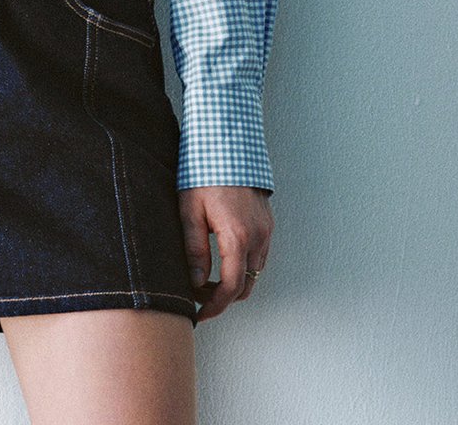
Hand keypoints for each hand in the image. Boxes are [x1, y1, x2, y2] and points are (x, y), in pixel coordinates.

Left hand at [178, 185, 272, 321]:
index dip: (215, 306)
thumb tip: (196, 282)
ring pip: (254, 271)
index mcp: (238, 237)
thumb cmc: (205, 173)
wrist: (227, 144)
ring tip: (208, 278)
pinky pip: (259, 255)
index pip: (232, 288)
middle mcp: (258, 237)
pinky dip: (243, 265)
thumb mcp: (190, 211)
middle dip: (224, 297)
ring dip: (235, 281)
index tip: (200, 314)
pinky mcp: (267, 222)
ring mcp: (266, 230)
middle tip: (199, 296)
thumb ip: (195, 250)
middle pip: (247, 285)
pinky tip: (223, 258)